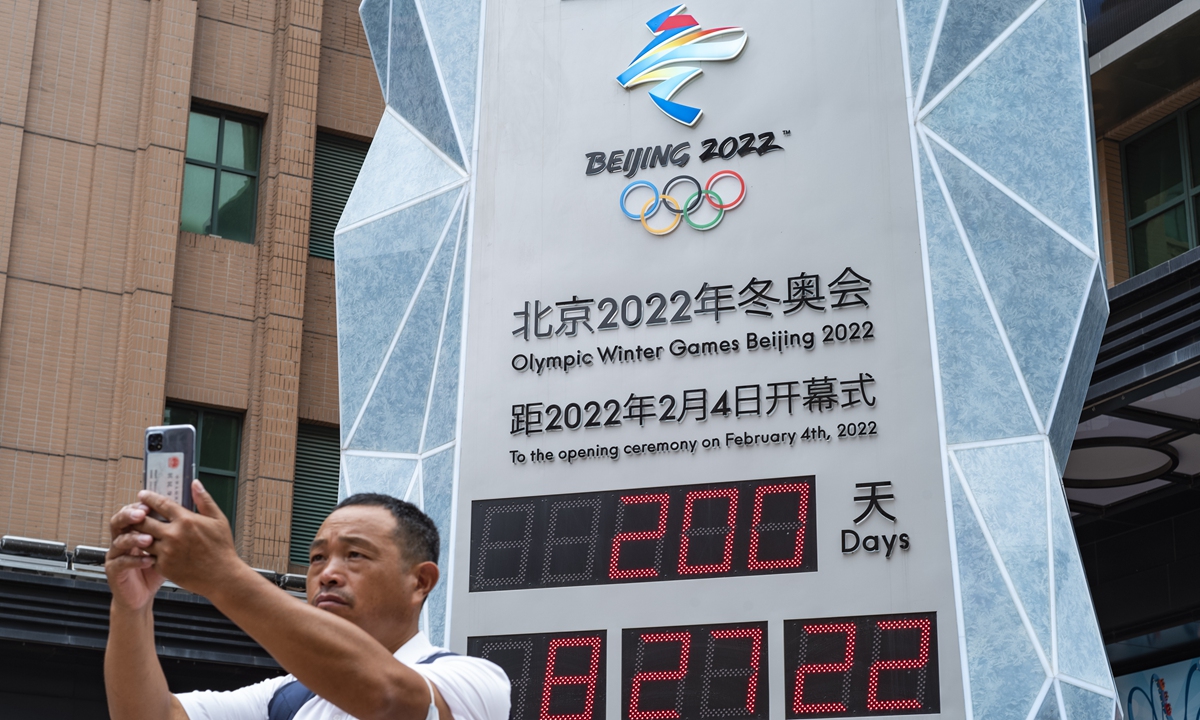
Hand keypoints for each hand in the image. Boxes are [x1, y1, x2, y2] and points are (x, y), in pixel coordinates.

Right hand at [106, 503, 164, 611]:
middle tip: (143, 514)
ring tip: (149, 539)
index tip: (151, 502)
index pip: (132, 512)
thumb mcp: (167, 547)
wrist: (143, 595)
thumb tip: (186, 512)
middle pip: (118, 521)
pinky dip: (135, 560)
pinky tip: (148, 560)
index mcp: (134, 530)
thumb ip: (172, 530)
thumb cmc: (156, 569)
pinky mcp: (114, 570)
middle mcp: (122, 540)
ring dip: (134, 538)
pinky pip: (121, 562)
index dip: (139, 506)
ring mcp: (116, 555)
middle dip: (130, 516)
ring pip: (119, 541)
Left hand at [137, 480, 242, 597]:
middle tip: (135, 513)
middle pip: (144, 521)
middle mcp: (173, 535)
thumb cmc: (222, 549)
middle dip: (137, 516)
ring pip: (142, 539)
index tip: (143, 495)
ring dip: (139, 534)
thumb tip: (195, 483)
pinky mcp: (163, 567)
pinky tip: (151, 548)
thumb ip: (204, 500)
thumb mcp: (218, 520)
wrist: (222, 576)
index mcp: (186, 520)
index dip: (149, 498)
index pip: (161, 504)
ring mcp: (166, 552)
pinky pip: (148, 556)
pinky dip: (147, 551)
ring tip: (140, 531)